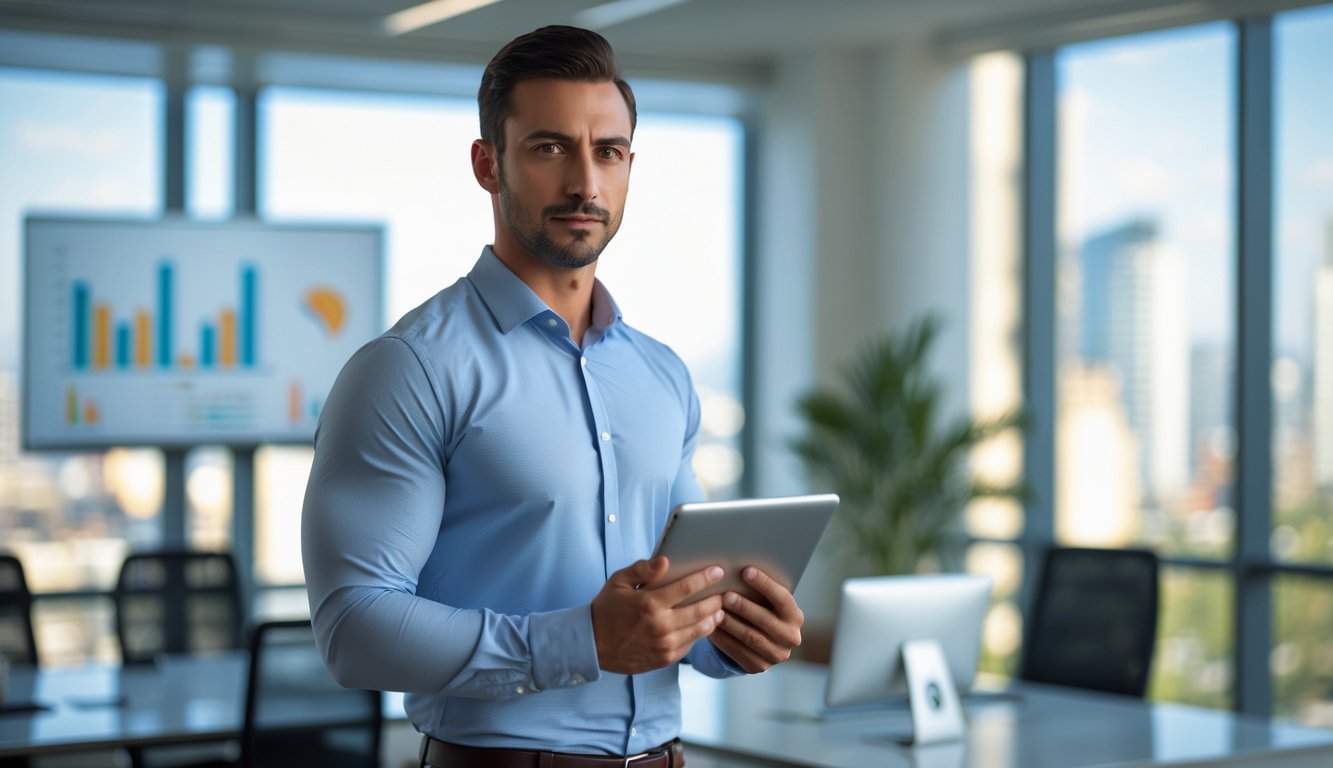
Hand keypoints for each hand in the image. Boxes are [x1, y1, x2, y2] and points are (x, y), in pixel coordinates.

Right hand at [591, 557, 725, 674]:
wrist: (592, 645)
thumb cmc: (606, 609)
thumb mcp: (618, 582)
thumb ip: (643, 570)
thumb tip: (665, 561)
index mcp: (649, 604)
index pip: (687, 587)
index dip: (705, 578)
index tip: (718, 571)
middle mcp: (660, 626)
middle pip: (700, 610)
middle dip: (716, 599)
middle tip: (725, 591)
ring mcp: (664, 645)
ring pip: (700, 630)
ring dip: (713, 618)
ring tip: (720, 609)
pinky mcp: (665, 658)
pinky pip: (690, 645)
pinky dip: (699, 634)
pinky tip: (703, 625)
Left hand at [709, 567, 803, 672]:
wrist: (763, 642)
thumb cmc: (761, 610)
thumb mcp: (767, 602)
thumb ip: (759, 591)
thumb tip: (737, 568)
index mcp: (795, 616)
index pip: (782, 598)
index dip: (765, 584)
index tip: (746, 571)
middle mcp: (790, 637)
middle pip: (765, 620)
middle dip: (744, 607)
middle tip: (725, 596)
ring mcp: (776, 655)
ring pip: (751, 637)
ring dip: (731, 624)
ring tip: (715, 612)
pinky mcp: (759, 666)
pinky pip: (738, 653)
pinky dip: (723, 639)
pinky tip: (710, 628)